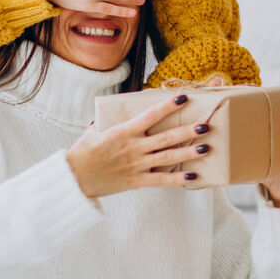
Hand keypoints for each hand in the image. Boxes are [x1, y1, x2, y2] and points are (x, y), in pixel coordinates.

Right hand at [65, 94, 211, 198]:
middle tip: (206, 126)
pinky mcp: (136, 181)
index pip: (150, 115)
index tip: (184, 97)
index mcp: (124, 131)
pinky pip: (160, 180)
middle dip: (187, 131)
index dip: (168, 106)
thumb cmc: (83, 153)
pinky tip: (193, 176)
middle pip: (166, 138)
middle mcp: (134, 148)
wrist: (73, 179)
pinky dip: (177, 179)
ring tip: (206, 147)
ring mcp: (137, 165)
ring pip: (167, 158)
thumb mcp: (94, 131)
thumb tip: (113, 108)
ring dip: (188, 153)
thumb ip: (107, 120)